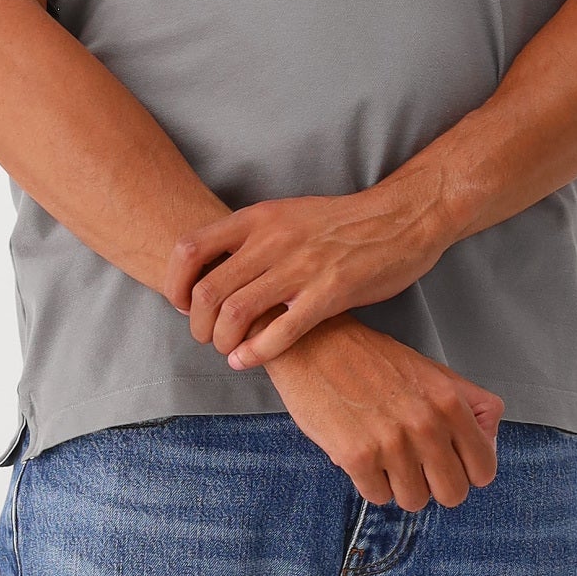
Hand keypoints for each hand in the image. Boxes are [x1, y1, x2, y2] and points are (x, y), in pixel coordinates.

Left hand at [164, 178, 451, 368]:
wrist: (402, 218)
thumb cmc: (343, 223)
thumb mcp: (287, 214)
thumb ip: (251, 238)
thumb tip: (214, 270)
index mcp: (258, 217)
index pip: (190, 249)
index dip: (174, 284)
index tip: (182, 305)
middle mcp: (273, 239)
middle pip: (207, 291)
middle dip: (197, 325)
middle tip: (206, 337)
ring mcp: (302, 266)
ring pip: (236, 313)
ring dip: (222, 341)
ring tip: (228, 350)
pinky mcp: (330, 292)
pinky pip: (279, 332)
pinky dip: (254, 353)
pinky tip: (246, 361)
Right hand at [262, 318, 501, 508]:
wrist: (313, 344)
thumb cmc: (372, 359)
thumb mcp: (433, 372)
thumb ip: (470, 404)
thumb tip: (489, 439)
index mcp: (450, 402)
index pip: (484, 469)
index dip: (467, 472)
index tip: (450, 464)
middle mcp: (426, 424)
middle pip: (453, 494)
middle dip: (435, 486)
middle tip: (416, 467)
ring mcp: (392, 443)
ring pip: (415, 501)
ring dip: (400, 486)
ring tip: (385, 458)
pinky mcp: (357, 457)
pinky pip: (377, 496)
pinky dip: (369, 483)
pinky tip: (361, 455)